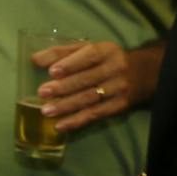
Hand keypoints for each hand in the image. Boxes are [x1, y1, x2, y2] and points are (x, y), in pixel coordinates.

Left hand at [36, 40, 162, 133]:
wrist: (141, 74)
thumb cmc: (105, 60)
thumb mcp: (88, 49)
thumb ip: (61, 52)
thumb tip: (34, 59)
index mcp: (107, 51)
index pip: (89, 56)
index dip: (71, 64)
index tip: (52, 72)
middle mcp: (115, 69)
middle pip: (88, 79)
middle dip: (64, 87)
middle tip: (42, 92)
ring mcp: (118, 89)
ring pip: (90, 99)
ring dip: (66, 106)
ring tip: (46, 111)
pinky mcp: (119, 106)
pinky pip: (95, 115)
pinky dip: (76, 121)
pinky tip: (60, 125)